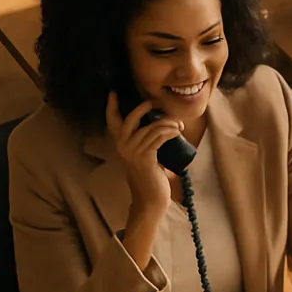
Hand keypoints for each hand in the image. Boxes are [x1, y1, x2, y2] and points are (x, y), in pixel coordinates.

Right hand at [105, 91, 180, 218]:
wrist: (151, 198)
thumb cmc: (151, 177)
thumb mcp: (147, 155)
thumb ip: (148, 141)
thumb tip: (162, 125)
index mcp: (121, 145)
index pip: (112, 122)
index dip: (111, 107)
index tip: (113, 93)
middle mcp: (122, 147)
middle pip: (129, 120)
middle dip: (142, 108)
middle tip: (154, 103)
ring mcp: (132, 152)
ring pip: (150, 128)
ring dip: (168, 123)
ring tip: (179, 124)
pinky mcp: (145, 158)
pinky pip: (159, 137)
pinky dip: (170, 131)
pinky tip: (178, 131)